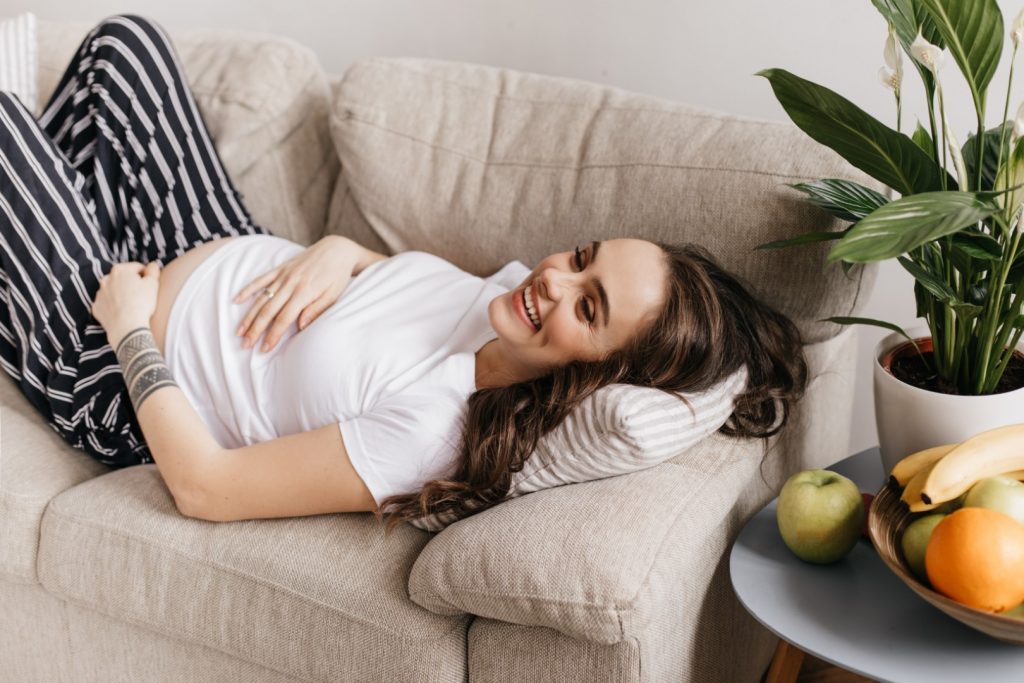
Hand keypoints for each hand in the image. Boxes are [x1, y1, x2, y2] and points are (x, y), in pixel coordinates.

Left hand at [92, 261, 161, 347]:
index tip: (150, 284)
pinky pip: (106, 304)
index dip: (146, 275)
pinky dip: (113, 306)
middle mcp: (106, 279)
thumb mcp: (153, 284)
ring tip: (132, 305)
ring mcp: (99, 294)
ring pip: (113, 290)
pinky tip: (123, 312)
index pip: (136, 267)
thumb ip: (153, 270)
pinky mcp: (96, 307)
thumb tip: (152, 265)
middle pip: (123, 278)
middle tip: (142, 295)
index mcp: (120, 270)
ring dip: (121, 294)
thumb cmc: (141, 304)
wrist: (127, 327)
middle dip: (131, 284)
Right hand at [233, 235, 357, 352]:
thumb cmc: (337, 275)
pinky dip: (247, 290)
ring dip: (249, 316)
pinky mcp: (280, 268)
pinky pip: (260, 280)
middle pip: (268, 311)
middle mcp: (290, 284)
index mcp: (304, 292)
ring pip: (261, 298)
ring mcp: (283, 275)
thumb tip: (300, 327)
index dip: (273, 335)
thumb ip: (316, 310)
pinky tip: (236, 300)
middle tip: (245, 345)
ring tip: (239, 332)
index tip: (264, 349)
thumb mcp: (333, 295)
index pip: (284, 319)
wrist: (337, 249)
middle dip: (255, 330)